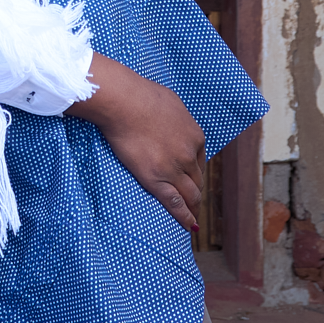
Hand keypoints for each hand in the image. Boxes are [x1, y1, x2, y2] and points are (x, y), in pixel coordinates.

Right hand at [66, 54, 205, 230]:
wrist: (125, 102)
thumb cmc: (141, 95)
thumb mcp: (169, 102)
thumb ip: (174, 117)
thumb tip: (169, 118)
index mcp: (195, 135)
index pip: (198, 159)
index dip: (194, 170)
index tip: (190, 176)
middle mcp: (189, 155)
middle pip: (196, 179)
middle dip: (196, 190)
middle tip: (193, 200)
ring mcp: (175, 169)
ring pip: (190, 194)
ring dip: (193, 206)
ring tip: (193, 217)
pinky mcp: (157, 179)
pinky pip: (176, 204)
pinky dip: (185, 217)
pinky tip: (190, 227)